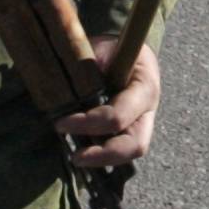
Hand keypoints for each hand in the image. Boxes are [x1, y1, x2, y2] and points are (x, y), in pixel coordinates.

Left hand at [54, 36, 160, 168]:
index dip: (89, 124)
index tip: (61, 124)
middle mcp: (148, 110)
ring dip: (103, 159)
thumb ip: (90, 66)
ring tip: (75, 157)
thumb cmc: (115, 49)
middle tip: (75, 157)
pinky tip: (81, 154)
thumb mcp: (103, 48)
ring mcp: (143, 123)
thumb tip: (67, 84)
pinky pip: (121, 150)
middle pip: (135, 145)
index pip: (118, 116)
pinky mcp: (133, 131)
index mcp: (145, 87)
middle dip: (104, 155)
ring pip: (130, 153)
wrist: (128, 51)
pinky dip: (102, 156)